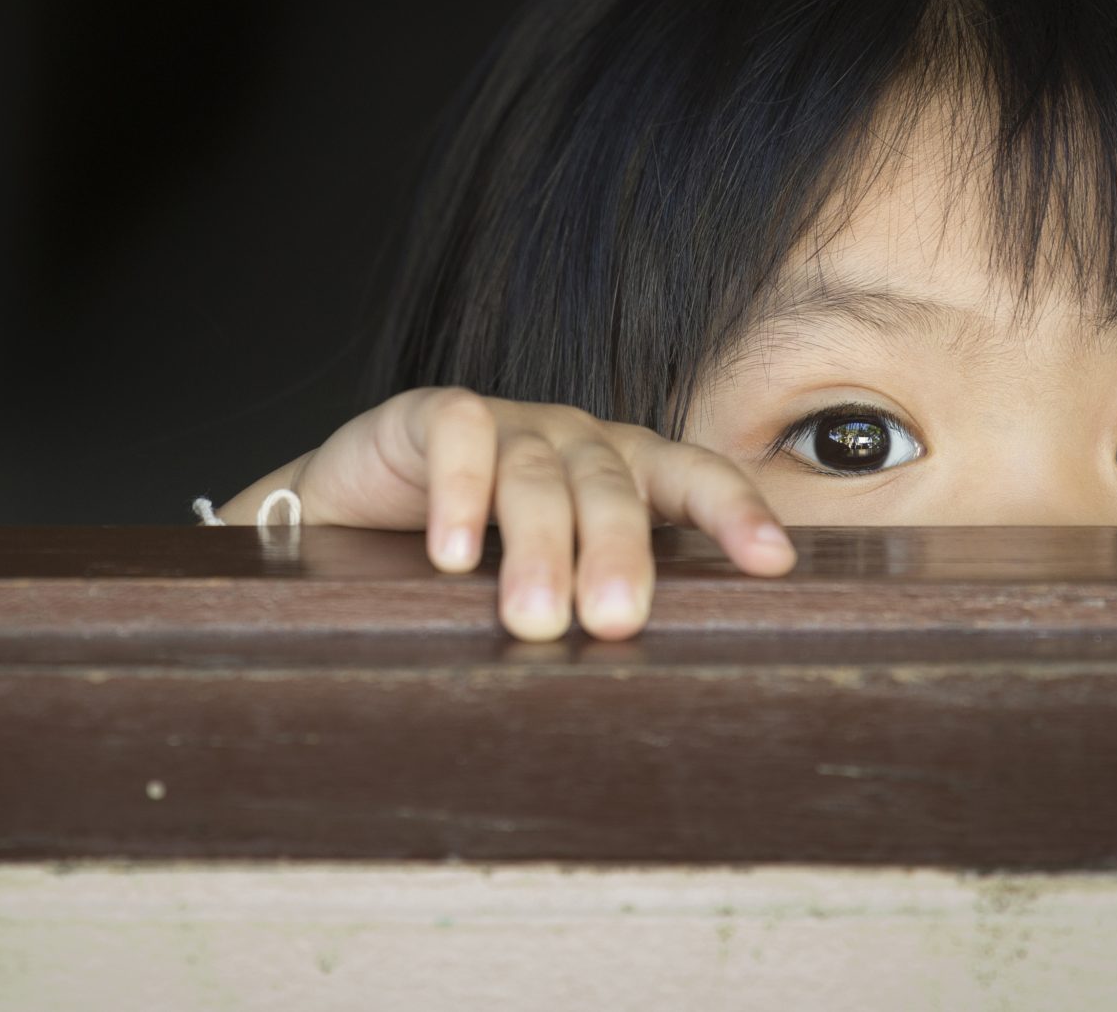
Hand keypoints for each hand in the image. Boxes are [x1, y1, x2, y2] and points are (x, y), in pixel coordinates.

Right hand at [220, 387, 796, 640]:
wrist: (343, 525)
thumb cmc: (468, 569)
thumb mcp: (545, 589)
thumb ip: (594, 610)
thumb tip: (656, 703)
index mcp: (622, 476)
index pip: (692, 479)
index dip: (734, 512)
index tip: (773, 561)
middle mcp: (573, 442)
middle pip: (611, 486)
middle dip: (619, 552)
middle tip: (617, 620)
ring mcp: (507, 422)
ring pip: (537, 472)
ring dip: (539, 546)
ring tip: (533, 618)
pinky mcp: (431, 413)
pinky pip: (460, 434)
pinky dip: (459, 492)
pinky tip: (452, 556)